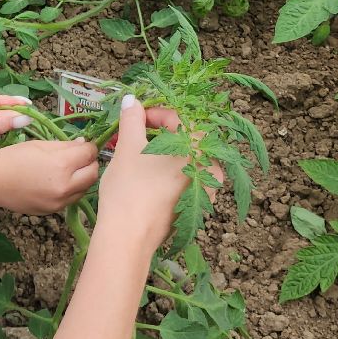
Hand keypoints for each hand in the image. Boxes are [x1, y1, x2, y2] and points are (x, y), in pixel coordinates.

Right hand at [0, 139, 99, 214]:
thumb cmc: (13, 158)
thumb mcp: (40, 145)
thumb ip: (65, 145)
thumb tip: (84, 145)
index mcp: (62, 165)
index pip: (89, 154)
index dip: (89, 147)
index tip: (85, 145)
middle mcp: (65, 187)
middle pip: (93, 174)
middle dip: (90, 163)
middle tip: (81, 157)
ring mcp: (60, 202)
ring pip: (84, 189)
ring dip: (82, 178)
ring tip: (69, 170)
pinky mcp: (53, 211)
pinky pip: (71, 199)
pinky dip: (70, 190)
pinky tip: (57, 183)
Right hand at [94, 95, 200, 247]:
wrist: (129, 237)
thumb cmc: (130, 188)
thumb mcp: (128, 147)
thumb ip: (132, 119)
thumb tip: (131, 100)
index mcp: (200, 149)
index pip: (179, 118)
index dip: (153, 112)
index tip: (133, 116)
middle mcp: (210, 169)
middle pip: (185, 138)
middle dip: (159, 131)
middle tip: (135, 132)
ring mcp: (204, 190)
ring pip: (184, 159)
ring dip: (162, 150)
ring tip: (139, 152)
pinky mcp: (194, 206)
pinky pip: (183, 177)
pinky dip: (166, 169)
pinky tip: (147, 173)